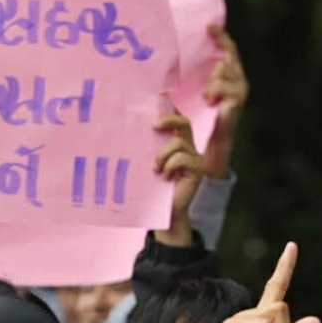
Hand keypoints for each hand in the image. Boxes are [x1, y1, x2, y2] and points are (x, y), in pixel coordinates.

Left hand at [153, 113, 203, 245]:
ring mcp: (194, 158)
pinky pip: (183, 158)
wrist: (165, 213)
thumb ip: (145, 150)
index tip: (152, 109)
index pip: (176, 121)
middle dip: (169, 120)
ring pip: (179, 143)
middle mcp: (188, 148)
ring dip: (162, 154)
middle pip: (184, 123)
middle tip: (153, 127)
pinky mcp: (198, 170)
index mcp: (176, 144)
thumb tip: (123, 135)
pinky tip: (165, 177)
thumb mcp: (146, 166)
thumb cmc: (153, 190)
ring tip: (155, 169)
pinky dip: (170, 165)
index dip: (168, 112)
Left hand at [202, 26, 247, 178]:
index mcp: (228, 77)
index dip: (220, 36)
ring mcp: (240, 92)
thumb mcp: (193, 94)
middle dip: (213, 70)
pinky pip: (224, 87)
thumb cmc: (198, 120)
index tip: (208, 25)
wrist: (210, 144)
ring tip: (206, 98)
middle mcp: (238, 82)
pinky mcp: (237, 102)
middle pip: (227, 60)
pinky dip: (214, 91)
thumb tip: (171, 64)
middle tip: (204, 89)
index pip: (228, 50)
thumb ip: (190, 80)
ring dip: (212, 82)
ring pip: (224, 71)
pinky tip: (210, 102)